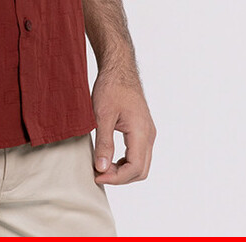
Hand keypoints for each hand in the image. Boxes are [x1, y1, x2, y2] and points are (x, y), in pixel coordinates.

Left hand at [90, 68, 155, 184]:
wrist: (119, 67)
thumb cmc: (111, 87)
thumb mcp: (103, 115)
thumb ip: (104, 143)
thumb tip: (102, 168)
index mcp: (141, 132)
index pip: (135, 168)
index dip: (116, 178)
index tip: (97, 175)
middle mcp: (149, 134)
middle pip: (141, 170)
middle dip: (120, 177)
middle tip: (98, 173)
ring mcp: (148, 132)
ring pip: (142, 164)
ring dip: (123, 171)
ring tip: (102, 166)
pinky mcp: (143, 128)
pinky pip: (139, 153)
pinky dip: (126, 162)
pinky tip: (110, 157)